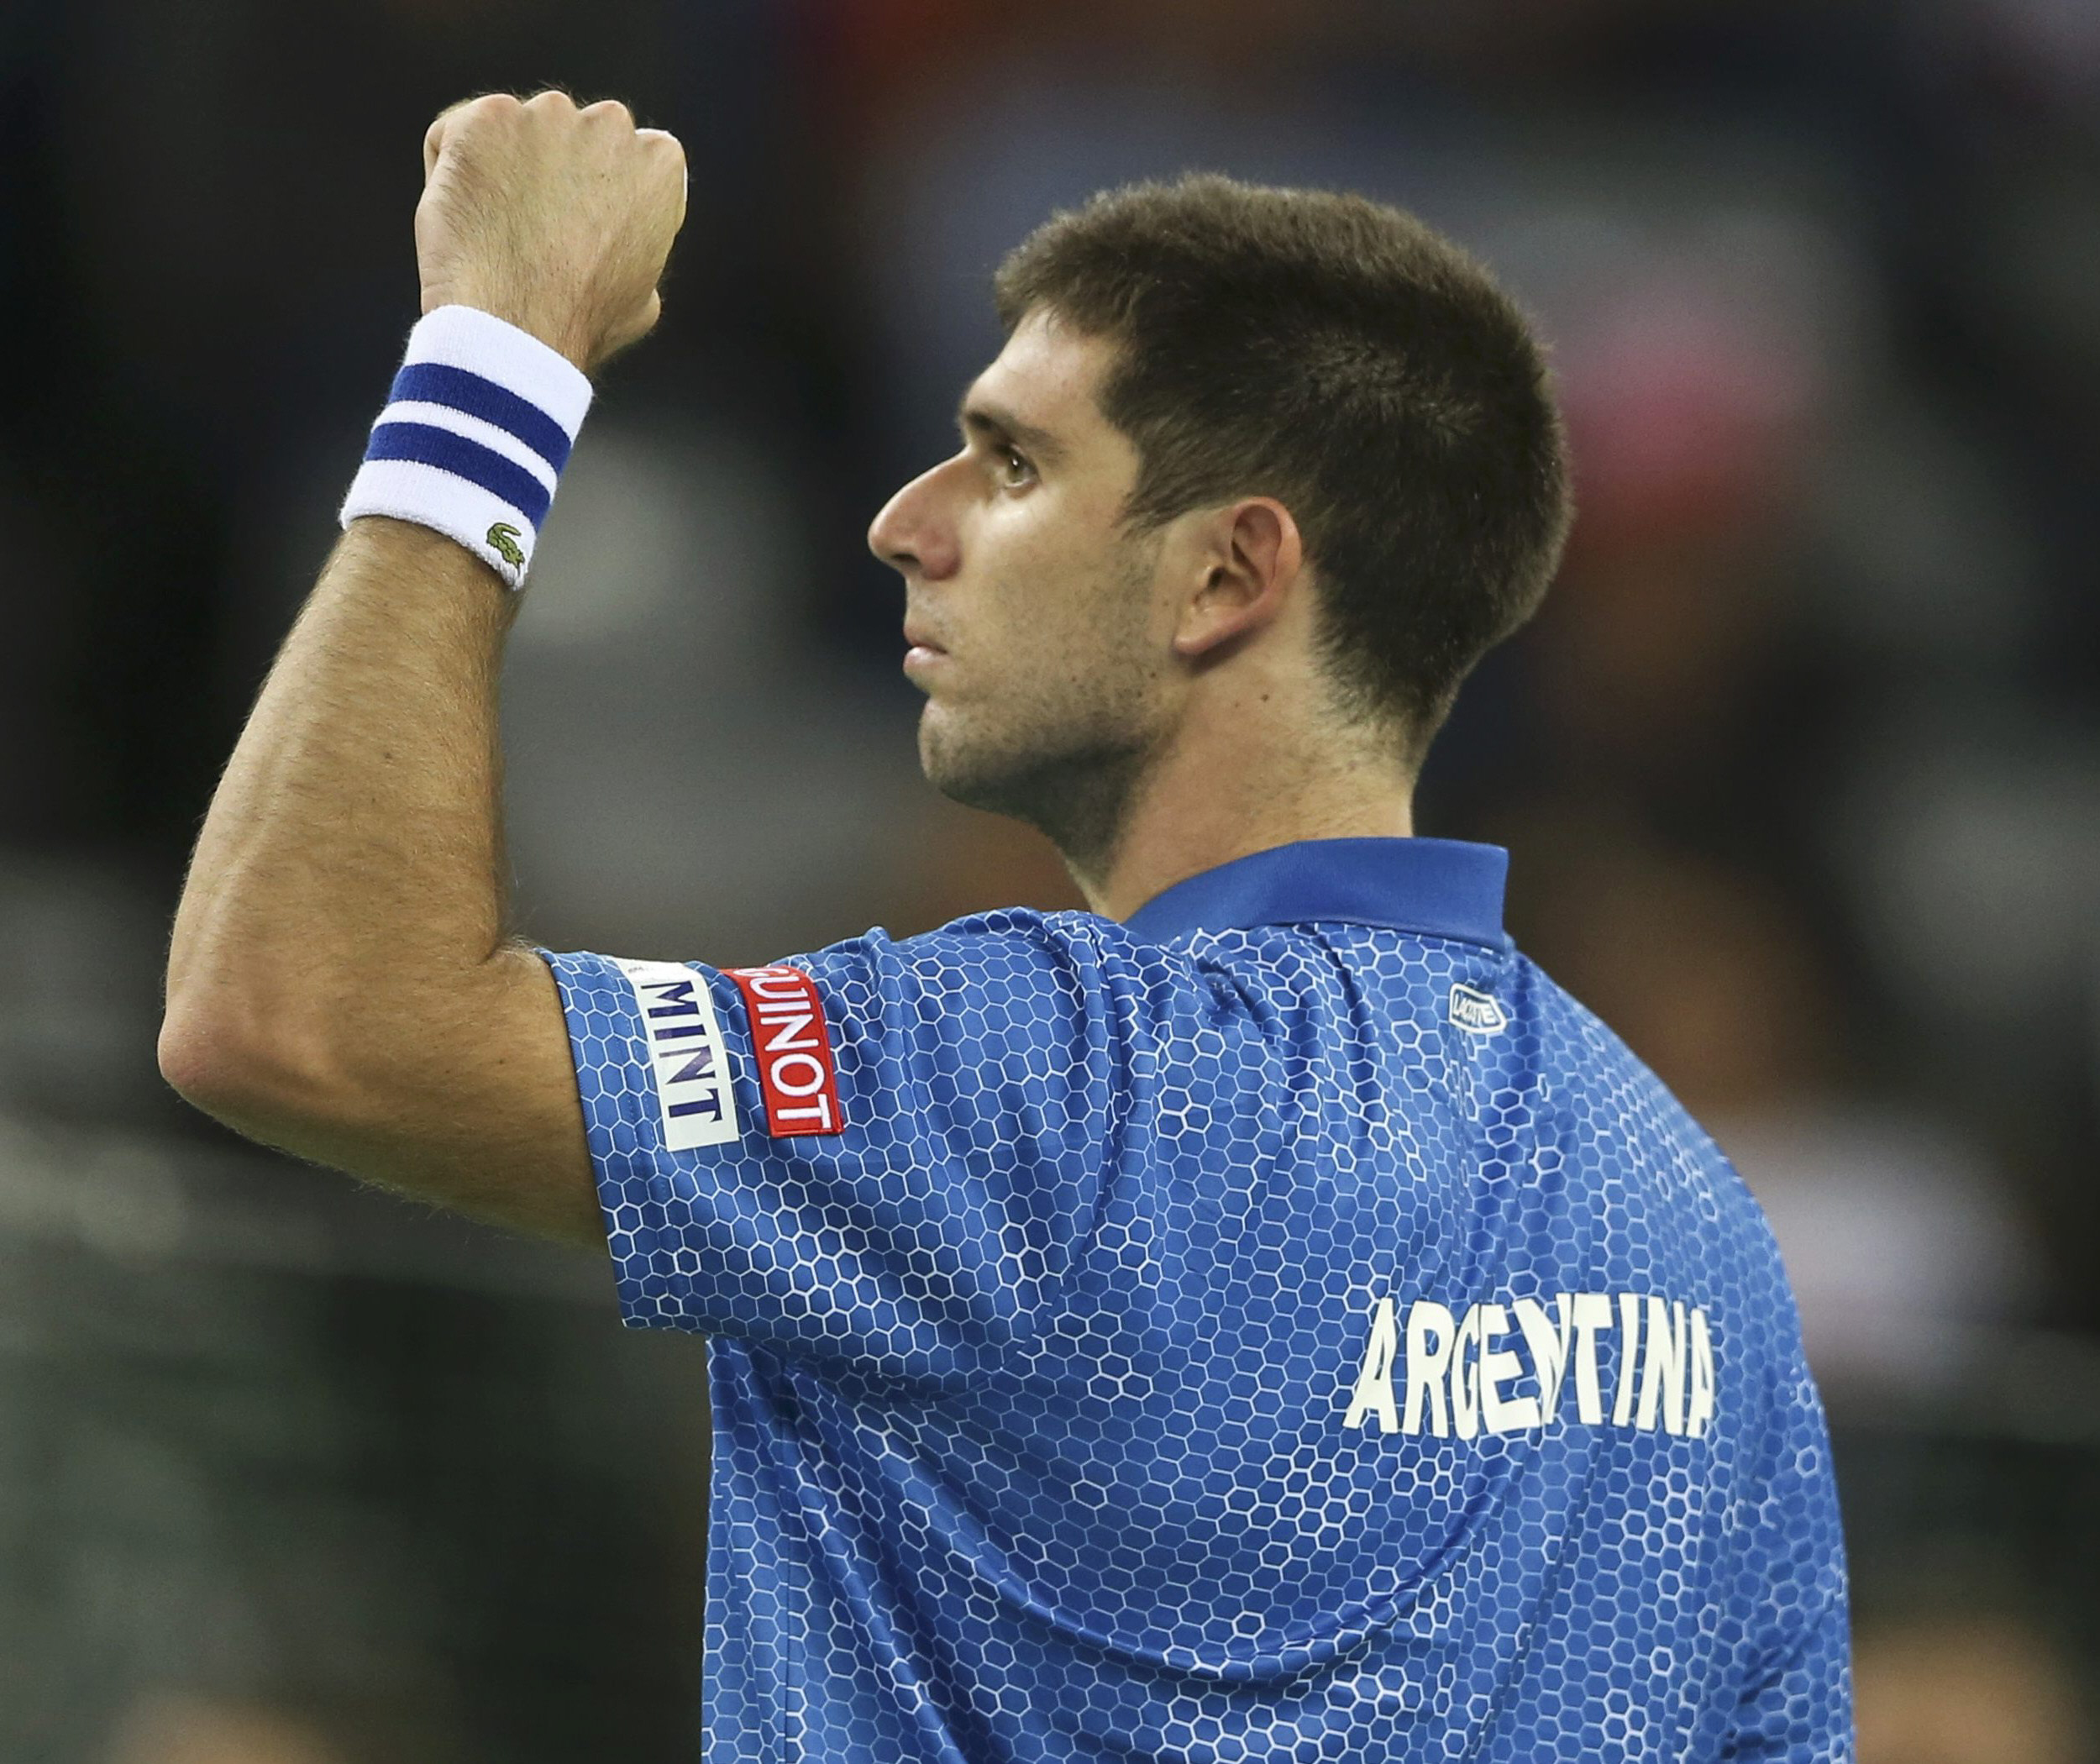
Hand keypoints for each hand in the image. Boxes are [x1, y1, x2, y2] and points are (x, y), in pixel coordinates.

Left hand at [415, 90, 686, 374]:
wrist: (517, 326)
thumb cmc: (581, 322)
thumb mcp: (642, 294)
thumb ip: (636, 245)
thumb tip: (622, 243)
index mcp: (659, 164)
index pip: (627, 156)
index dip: (598, 191)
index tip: (580, 227)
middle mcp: (611, 124)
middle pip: (571, 133)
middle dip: (552, 167)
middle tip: (532, 228)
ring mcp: (548, 115)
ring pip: (514, 130)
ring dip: (501, 165)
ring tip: (494, 228)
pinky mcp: (487, 117)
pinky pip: (456, 133)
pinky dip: (451, 166)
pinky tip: (462, 216)